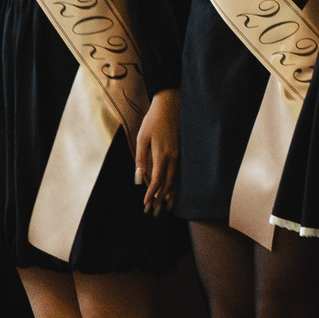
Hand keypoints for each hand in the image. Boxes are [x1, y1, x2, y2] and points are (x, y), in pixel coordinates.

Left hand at [134, 90, 179, 213]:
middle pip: (168, 183)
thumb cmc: (153, 120)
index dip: (151, 193)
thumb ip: (141, 159)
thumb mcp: (142, 138)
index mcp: (162, 154)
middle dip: (160, 199)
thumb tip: (137, 179)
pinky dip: (176, 185)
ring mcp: (179, 155)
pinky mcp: (181, 152)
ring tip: (166, 207)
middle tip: (154, 212)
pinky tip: (173, 191)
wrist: (171, 104)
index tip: (145, 204)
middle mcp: (173, 157)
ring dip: (170, 194)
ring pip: (176, 180)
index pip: (157, 180)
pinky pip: (179, 173)